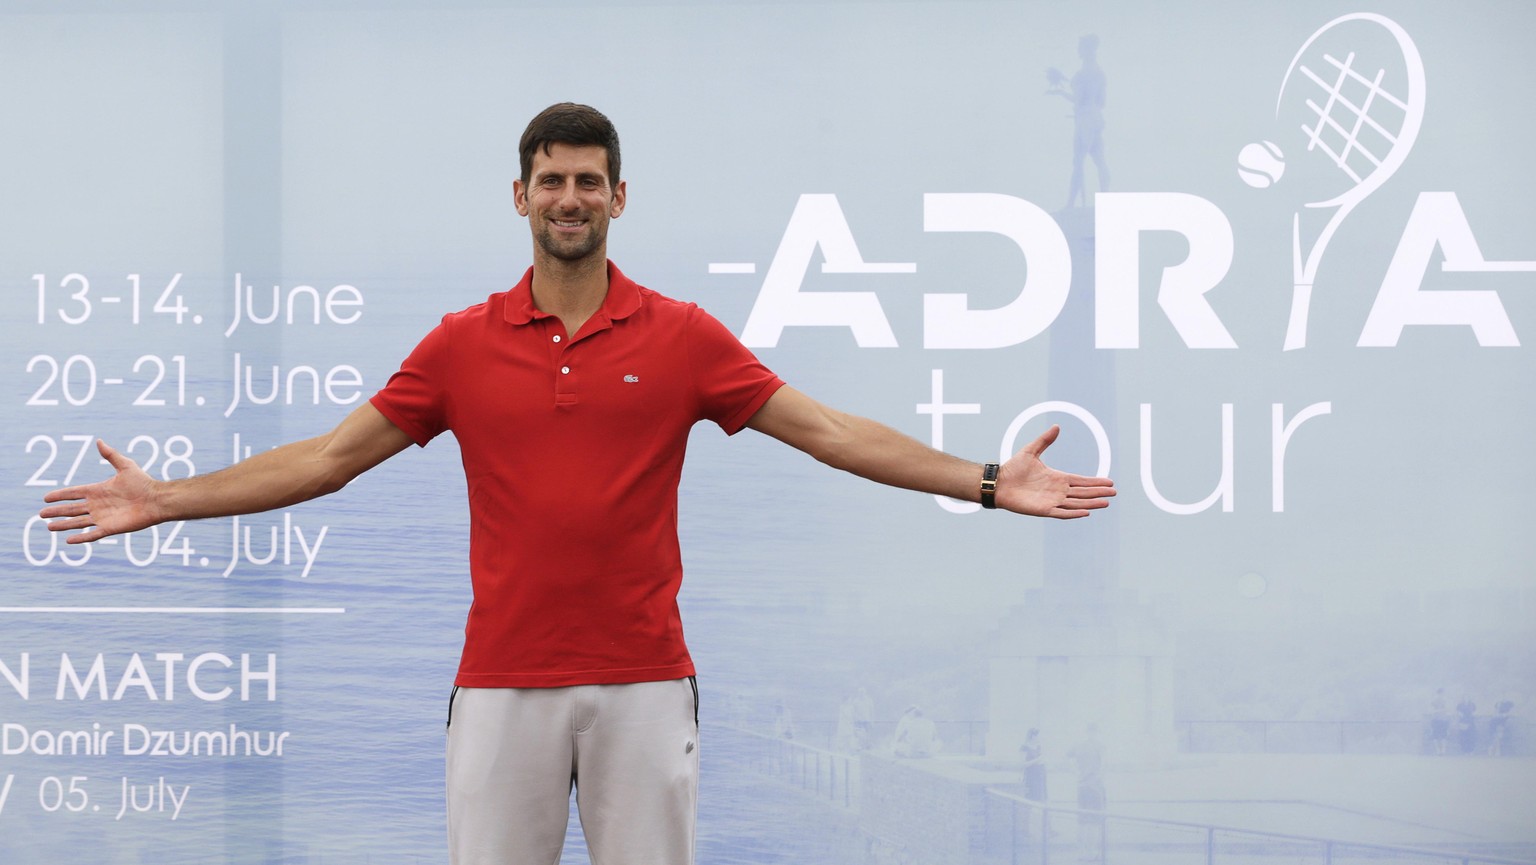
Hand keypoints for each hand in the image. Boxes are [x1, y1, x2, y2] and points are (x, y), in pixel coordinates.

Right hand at [38, 439, 162, 542]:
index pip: (74, 493)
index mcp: (98, 490)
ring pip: (78, 522)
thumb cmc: (143, 482)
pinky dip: (81, 538)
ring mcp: (103, 517)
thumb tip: (98, 441)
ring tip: (49, 527)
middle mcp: (98, 505)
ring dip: (63, 525)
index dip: (60, 495)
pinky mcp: (110, 528)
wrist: (157, 499)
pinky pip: (92, 534)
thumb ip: (111, 455)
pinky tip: (68, 541)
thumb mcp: (125, 466)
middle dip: (57, 511)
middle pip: (72, 509)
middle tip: (41, 514)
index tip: (46, 498)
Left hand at [996, 425, 1114, 518]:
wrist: (999, 483)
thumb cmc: (1013, 468)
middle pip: (1083, 492)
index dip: (1095, 481)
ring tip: (1106, 503)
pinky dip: (1074, 513)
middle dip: (1098, 492)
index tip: (1109, 481)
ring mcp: (1052, 501)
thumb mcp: (1031, 450)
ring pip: (1076, 503)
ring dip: (1091, 503)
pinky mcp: (1044, 510)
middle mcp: (1058, 490)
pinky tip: (1086, 512)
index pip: (1081, 480)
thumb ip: (1045, 440)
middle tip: (1114, 492)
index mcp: (1057, 478)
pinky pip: (1062, 513)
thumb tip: (1056, 426)